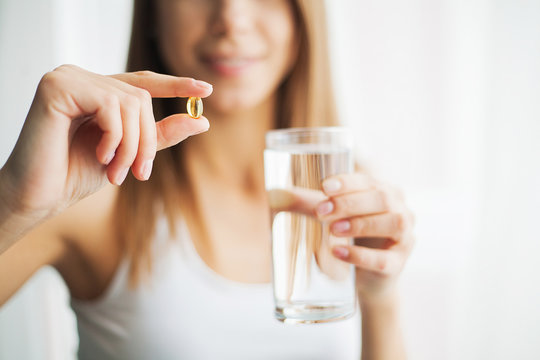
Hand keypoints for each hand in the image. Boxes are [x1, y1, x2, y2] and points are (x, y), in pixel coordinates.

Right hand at [0, 64, 211, 218]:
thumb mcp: (129, 153)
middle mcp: (83, 78)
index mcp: (97, 90)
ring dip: (132, 145)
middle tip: (141, 173)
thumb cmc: (77, 173)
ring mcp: (68, 78)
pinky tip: (101, 156)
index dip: (176, 85)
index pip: (143, 82)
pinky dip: (115, 138)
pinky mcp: (57, 86)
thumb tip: (202, 121)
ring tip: (117, 172)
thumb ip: (160, 135)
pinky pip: (110, 106)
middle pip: (142, 97)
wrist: (39, 196)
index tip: (206, 89)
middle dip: (147, 140)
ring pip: (130, 102)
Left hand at [315, 173, 414, 300]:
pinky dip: (360, 256)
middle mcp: (401, 210)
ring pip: (392, 224)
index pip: (369, 181)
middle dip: (349, 203)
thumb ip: (308, 204)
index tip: (325, 187)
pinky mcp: (398, 264)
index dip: (348, 182)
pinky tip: (339, 252)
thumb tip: (274, 194)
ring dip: (360, 225)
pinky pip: (384, 259)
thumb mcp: (331, 217)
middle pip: (382, 199)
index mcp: (384, 191)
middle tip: (321, 212)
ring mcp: (404, 238)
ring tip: (333, 230)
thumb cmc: (351, 237)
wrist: (366, 277)